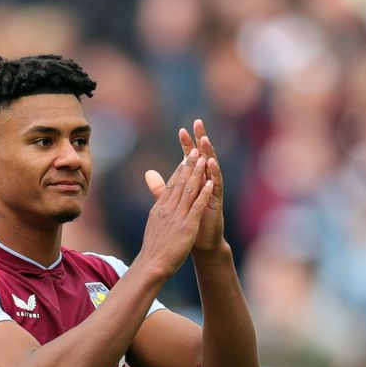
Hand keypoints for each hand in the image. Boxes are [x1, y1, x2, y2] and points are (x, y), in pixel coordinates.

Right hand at [137, 148, 213, 279]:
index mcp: (160, 208)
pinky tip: (210, 183)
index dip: (180, 170)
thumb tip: (153, 203)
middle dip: (189, 165)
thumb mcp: (153, 223)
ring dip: (197, 174)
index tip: (186, 157)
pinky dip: (203, 194)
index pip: (171, 184)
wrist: (153, 264)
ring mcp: (177, 217)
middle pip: (179, 183)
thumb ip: (156, 206)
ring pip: (188, 190)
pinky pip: (196, 207)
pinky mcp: (187, 226)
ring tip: (204, 160)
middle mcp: (168, 209)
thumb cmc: (154, 247)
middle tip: (196, 150)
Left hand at [146, 119, 225, 252]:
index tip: (181, 129)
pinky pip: (217, 184)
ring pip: (211, 167)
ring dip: (208, 152)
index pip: (189, 159)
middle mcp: (204, 183)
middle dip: (200, 140)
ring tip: (204, 138)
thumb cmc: (188, 223)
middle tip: (198, 123)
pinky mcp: (217, 201)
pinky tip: (211, 162)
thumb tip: (148, 173)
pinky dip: (214, 173)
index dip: (186, 145)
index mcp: (194, 182)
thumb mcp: (171, 202)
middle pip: (202, 157)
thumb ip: (161, 187)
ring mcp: (212, 191)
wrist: (200, 244)